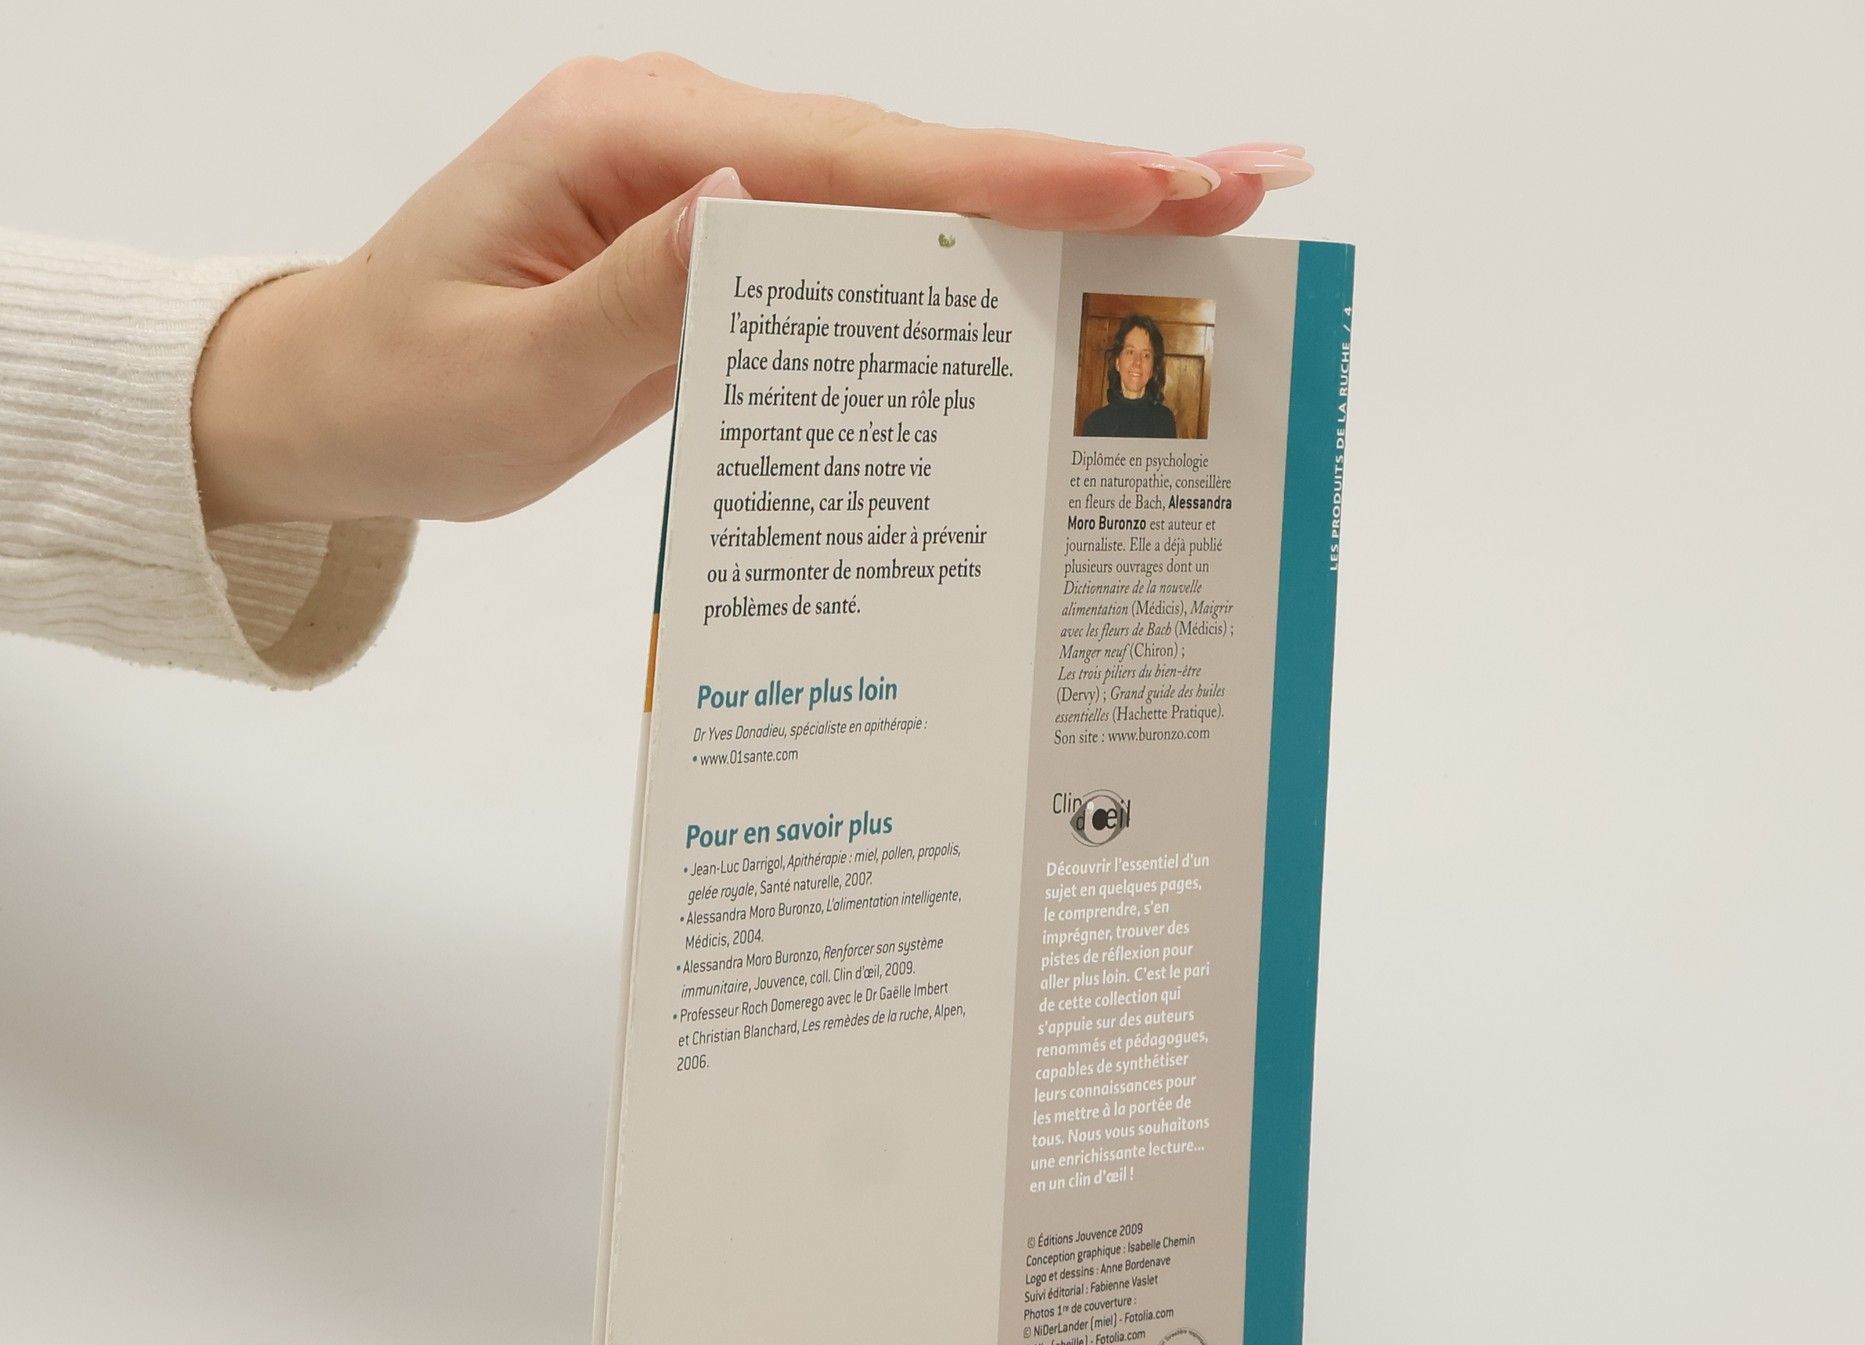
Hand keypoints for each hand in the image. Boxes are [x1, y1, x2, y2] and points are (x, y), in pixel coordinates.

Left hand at [190, 54, 1312, 530]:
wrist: (333, 398)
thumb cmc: (405, 392)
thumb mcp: (511, 370)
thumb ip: (647, 293)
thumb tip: (777, 205)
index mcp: (635, 143)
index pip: (862, 161)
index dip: (1019, 173)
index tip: (1159, 175)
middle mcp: (688, 138)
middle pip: (913, 157)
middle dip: (1080, 174)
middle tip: (1243, 183)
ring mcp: (708, 185)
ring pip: (903, 198)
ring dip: (1040, 212)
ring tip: (1184, 226)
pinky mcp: (717, 240)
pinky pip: (858, 249)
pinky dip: (957, 264)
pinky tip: (1041, 289)